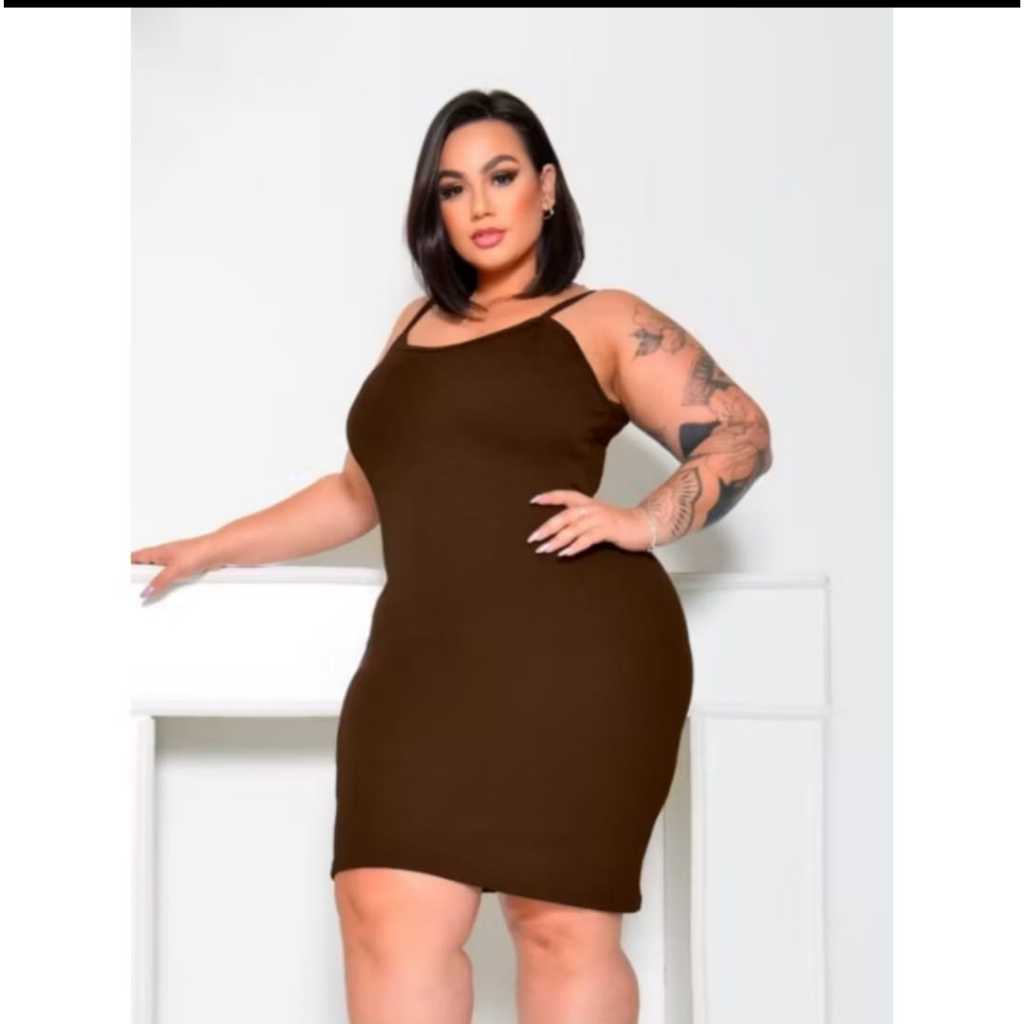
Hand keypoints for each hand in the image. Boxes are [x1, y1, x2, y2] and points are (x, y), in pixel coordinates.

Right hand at [131, 534, 220, 601]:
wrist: (217, 551)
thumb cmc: (197, 552)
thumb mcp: (174, 570)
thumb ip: (158, 582)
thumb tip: (145, 591)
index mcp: (156, 552)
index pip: (133, 558)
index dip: (124, 566)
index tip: (118, 578)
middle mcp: (163, 555)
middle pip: (144, 567)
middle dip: (137, 577)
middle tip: (131, 589)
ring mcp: (173, 560)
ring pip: (157, 572)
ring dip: (153, 581)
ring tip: (148, 591)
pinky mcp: (183, 566)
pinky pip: (169, 576)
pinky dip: (166, 582)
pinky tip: (167, 587)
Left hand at [526, 489, 652, 556]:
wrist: (645, 524)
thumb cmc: (620, 524)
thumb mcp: (598, 517)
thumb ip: (582, 520)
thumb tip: (561, 530)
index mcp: (588, 503)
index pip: (565, 495)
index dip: (549, 496)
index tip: (533, 501)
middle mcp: (592, 508)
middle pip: (565, 515)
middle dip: (547, 527)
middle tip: (533, 538)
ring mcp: (600, 518)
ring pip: (573, 528)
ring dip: (557, 540)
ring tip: (544, 549)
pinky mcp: (608, 530)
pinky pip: (587, 538)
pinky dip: (575, 546)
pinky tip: (565, 554)